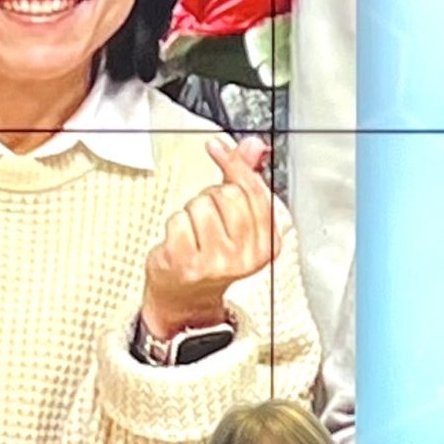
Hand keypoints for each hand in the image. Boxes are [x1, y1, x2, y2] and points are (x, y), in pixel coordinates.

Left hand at [142, 136, 279, 337]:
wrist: (186, 297)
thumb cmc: (212, 254)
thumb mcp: (237, 217)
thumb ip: (246, 177)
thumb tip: (254, 146)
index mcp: (268, 245)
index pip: (255, 191)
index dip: (234, 164)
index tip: (218, 147)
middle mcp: (247, 257)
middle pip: (228, 194)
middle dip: (212, 195)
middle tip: (209, 216)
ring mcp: (217, 262)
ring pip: (202, 204)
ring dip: (192, 211)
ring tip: (195, 231)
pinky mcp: (188, 264)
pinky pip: (179, 220)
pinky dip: (175, 225)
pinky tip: (181, 242)